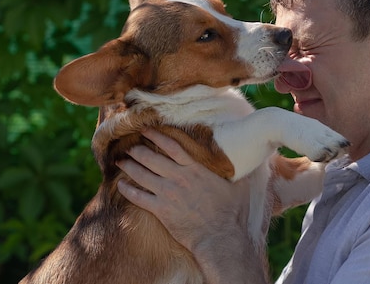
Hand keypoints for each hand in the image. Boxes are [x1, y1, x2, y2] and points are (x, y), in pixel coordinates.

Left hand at [116, 129, 268, 283]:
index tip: (146, 130)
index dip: (157, 136)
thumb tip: (249, 157)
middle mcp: (178, 177)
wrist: (220, 237)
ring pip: (142, 175)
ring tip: (121, 161)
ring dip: (129, 167)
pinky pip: (138, 197)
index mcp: (195, 168)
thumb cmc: (232, 212)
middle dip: (138, 150)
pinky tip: (120, 185)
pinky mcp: (161, 211)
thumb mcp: (239, 185)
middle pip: (151, 158)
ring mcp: (167, 194)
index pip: (171, 146)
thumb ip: (238, 169)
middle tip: (130, 146)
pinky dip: (128, 190)